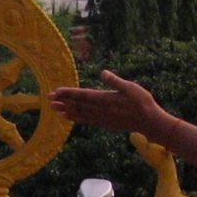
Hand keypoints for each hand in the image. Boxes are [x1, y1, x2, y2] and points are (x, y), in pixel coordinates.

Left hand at [48, 70, 171, 138]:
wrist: (149, 122)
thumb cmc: (142, 102)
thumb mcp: (130, 87)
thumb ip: (115, 81)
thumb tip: (102, 72)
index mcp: (105, 99)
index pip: (82, 95)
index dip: (68, 93)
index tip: (56, 91)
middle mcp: (100, 110)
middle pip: (77, 105)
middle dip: (62, 102)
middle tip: (48, 99)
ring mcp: (102, 118)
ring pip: (80, 114)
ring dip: (66, 110)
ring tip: (54, 109)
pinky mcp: (105, 124)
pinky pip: (87, 120)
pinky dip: (76, 118)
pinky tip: (70, 117)